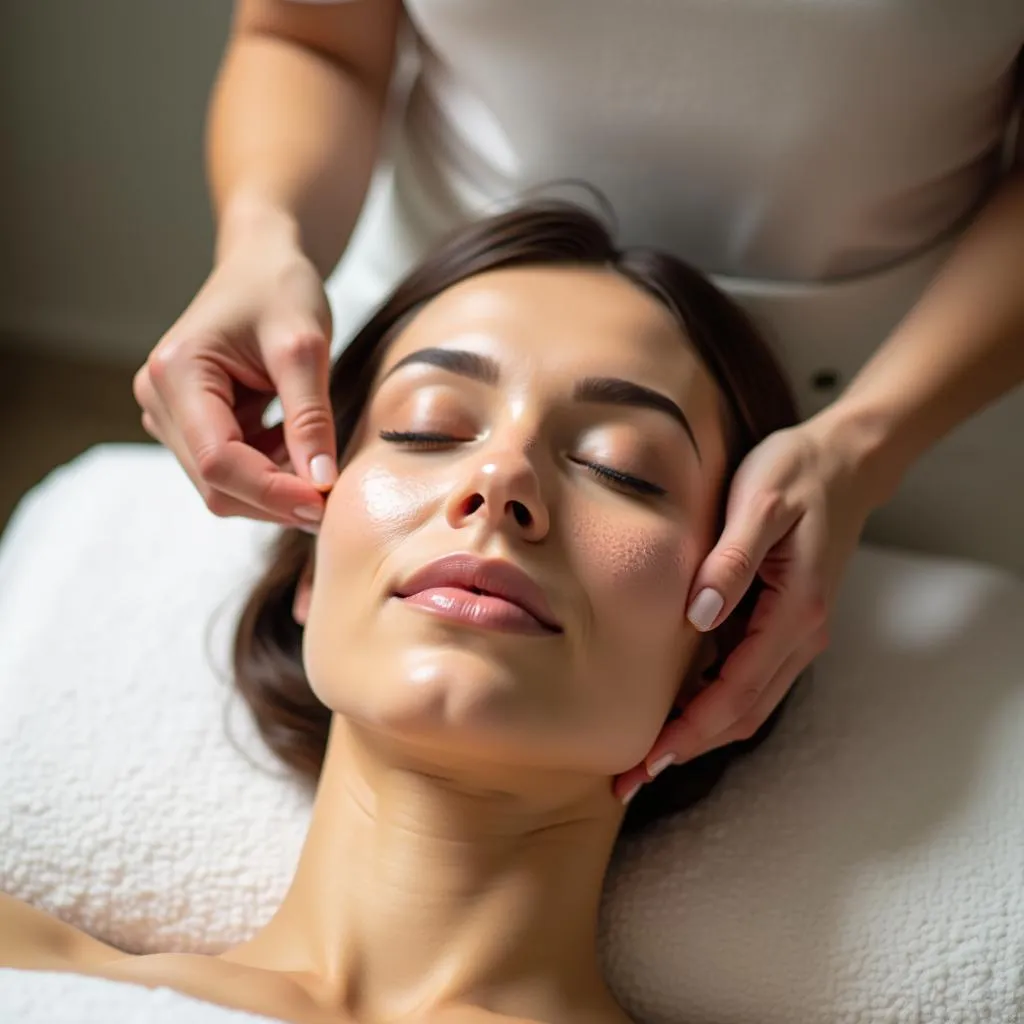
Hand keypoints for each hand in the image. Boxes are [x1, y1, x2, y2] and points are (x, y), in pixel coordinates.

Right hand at [133, 238, 337, 528]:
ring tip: (320, 461)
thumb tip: (321, 482)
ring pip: (223, 486)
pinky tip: (299, 448)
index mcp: (176, 373)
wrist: (261, 263)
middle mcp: (160, 399)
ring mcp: (171, 416)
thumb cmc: (280, 289)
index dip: (272, 491)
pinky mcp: (192, 426)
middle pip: (216, 483)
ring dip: (275, 488)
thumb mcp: (306, 346)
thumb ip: (311, 416)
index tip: (325, 502)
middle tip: (334, 498)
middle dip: (276, 498)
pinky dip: (271, 473)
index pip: (219, 460)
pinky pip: (232, 470)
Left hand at [614, 415, 879, 801]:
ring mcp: (796, 635)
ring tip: (646, 757)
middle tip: (631, 780)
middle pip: (741, 714)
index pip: (736, 691)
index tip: (647, 758)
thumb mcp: (759, 502)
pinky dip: (714, 707)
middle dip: (686, 750)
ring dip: (700, 735)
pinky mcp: (784, 626)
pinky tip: (678, 710)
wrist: (844, 463)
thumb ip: (731, 560)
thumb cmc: (796, 474)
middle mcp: (801, 636)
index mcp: (795, 612)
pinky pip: (748, 682)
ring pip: (747, 706)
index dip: (690, 730)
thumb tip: (699, 616)